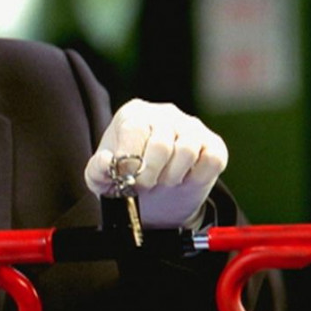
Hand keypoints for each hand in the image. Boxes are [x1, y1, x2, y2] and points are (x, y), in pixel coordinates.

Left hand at [84, 99, 227, 228]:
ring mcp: (191, 126)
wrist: (156, 195)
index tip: (127, 178)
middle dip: (150, 174)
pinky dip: (197, 176)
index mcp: (134, 114)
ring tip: (163, 181)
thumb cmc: (126, 177)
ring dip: (172, 176)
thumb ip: (97, 170)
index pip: (135, 128)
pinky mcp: (213, 143)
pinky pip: (212, 159)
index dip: (130, 158)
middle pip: (161, 143)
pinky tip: (185, 178)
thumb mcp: (102, 179)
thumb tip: (107, 160)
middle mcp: (164, 114)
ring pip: (187, 151)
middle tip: (145, 186)